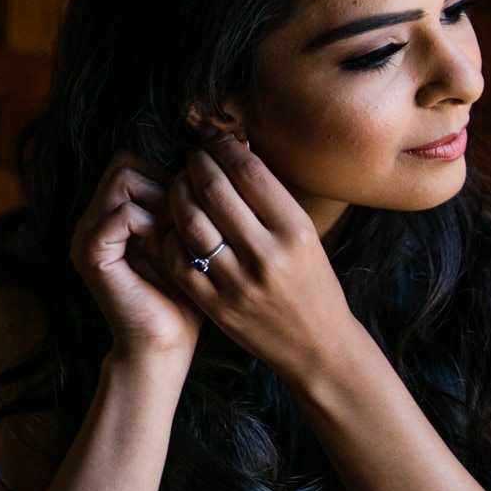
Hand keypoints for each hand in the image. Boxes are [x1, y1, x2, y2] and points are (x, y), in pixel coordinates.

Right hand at [70, 150, 203, 363]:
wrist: (164, 345)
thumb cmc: (183, 297)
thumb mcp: (185, 239)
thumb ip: (184, 204)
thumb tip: (215, 157)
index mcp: (108, 216)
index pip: (132, 163)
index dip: (166, 176)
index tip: (190, 210)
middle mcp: (91, 221)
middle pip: (124, 163)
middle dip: (161, 183)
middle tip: (183, 219)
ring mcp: (85, 235)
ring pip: (122, 178)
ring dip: (157, 200)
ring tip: (174, 232)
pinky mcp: (90, 254)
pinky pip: (122, 212)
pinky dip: (149, 221)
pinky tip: (164, 245)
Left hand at [161, 135, 364, 382]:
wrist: (319, 347)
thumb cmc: (312, 283)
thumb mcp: (305, 237)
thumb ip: (270, 199)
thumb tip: (234, 150)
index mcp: (295, 231)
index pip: (249, 172)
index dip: (224, 149)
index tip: (214, 142)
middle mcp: (266, 255)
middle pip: (214, 191)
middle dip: (196, 166)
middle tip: (191, 160)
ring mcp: (237, 283)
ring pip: (190, 222)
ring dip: (177, 196)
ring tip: (179, 186)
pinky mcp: (215, 306)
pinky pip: (179, 259)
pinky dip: (171, 235)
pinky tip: (174, 226)